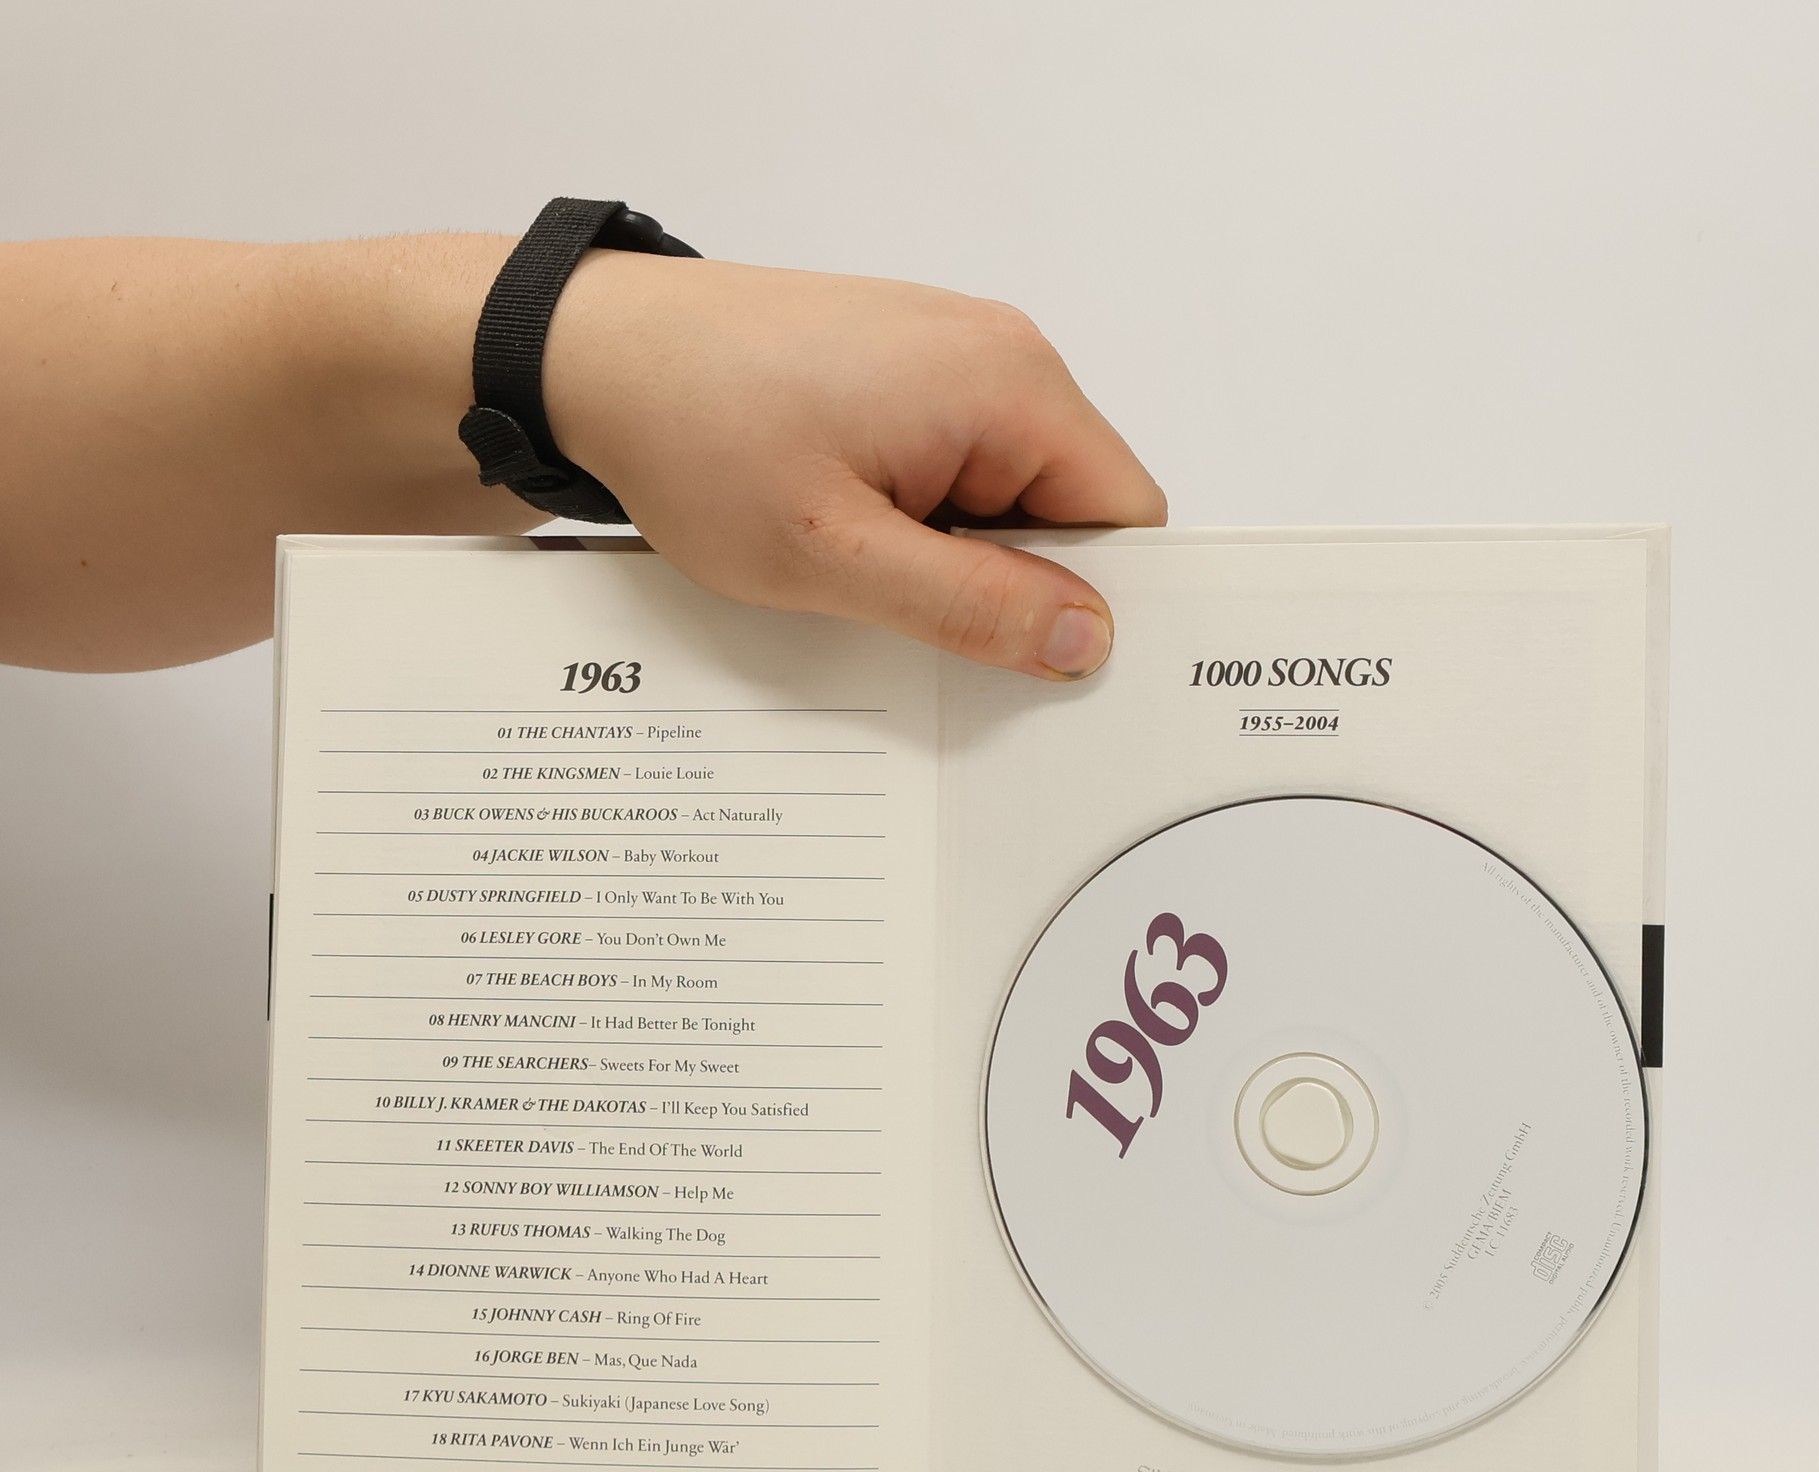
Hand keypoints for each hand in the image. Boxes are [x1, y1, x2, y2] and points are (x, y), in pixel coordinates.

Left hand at [545, 257, 1165, 678]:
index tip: (1047, 670)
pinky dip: (920, 525)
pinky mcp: (904, 373)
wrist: (590, 354)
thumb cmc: (696, 434)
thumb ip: (972, 606)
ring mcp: (950, 358)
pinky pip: (956, 470)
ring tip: (865, 576)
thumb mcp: (835, 555)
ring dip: (956, 560)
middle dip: (1015, 587)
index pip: (1128, 516)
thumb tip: (1090, 639)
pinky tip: (850, 542)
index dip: (1099, 602)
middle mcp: (999, 355)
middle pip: (1072, 510)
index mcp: (1010, 385)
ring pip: (1009, 498)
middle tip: (926, 634)